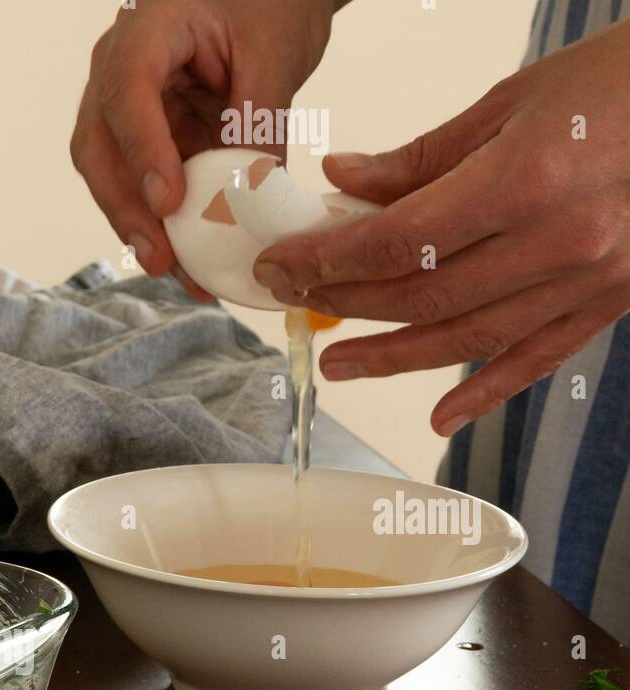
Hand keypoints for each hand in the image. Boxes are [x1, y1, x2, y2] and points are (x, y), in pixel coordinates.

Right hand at [71, 0, 337, 292]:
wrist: (269, 2)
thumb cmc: (270, 5)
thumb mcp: (275, 54)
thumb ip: (258, 125)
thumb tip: (252, 207)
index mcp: (149, 26)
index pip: (127, 89)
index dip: (142, 149)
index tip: (168, 201)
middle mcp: (119, 67)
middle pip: (98, 145)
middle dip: (126, 209)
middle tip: (160, 258)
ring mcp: (124, 108)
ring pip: (109, 176)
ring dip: (138, 228)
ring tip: (178, 272)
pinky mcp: (143, 140)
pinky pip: (139, 189)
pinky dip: (160, 227)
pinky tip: (187, 262)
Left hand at [253, 20, 629, 435]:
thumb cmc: (622, 83)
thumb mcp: (514, 101)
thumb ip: (422, 158)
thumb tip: (341, 183)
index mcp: (525, 181)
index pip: (397, 243)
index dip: (327, 260)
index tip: (282, 265)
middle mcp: (556, 243)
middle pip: (422, 296)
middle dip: (347, 304)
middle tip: (297, 305)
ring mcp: (587, 282)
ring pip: (466, 339)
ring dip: (393, 359)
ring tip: (339, 364)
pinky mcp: (609, 304)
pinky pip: (534, 360)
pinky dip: (484, 392)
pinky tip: (441, 419)